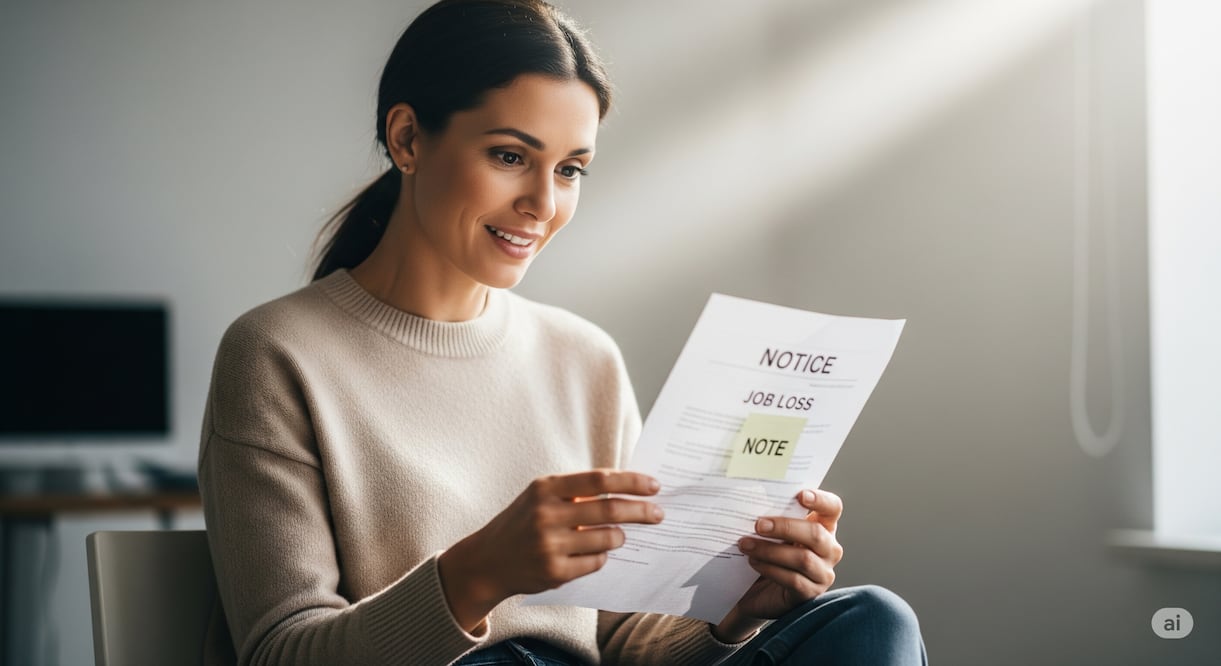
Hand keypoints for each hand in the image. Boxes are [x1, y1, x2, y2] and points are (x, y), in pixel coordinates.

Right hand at [438, 469, 662, 631]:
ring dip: (619, 537)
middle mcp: (546, 514)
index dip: (632, 482)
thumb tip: (628, 489)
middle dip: (641, 511)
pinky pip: (597, 563)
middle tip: (659, 514)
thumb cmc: (523, 522)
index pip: (600, 479)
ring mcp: (549, 544)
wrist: (487, 561)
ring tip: (616, 536)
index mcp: (546, 487)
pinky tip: (591, 554)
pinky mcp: (554, 571)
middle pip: (610, 510)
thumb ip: (577, 490)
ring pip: (608, 539)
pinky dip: (602, 557)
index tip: (654, 486)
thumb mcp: (541, 496)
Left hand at [713, 489, 843, 642]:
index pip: (833, 508)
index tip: (801, 495)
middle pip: (816, 534)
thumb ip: (772, 515)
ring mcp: (823, 573)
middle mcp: (829, 549)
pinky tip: (753, 563)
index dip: (821, 500)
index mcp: (823, 526)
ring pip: (803, 559)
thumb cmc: (765, 552)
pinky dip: (771, 569)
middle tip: (758, 525)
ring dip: (771, 550)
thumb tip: (753, 499)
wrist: (753, 590)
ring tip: (746, 545)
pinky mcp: (810, 593)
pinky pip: (794, 580)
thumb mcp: (771, 531)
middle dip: (785, 527)